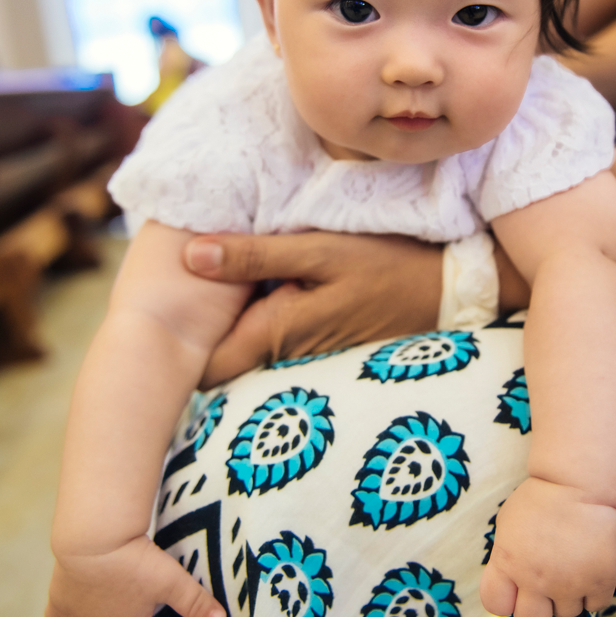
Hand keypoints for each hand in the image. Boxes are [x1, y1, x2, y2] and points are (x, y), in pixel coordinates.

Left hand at [183, 231, 443, 386]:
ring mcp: (304, 351)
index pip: (206, 367)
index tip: (164, 309)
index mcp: (276, 333)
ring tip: (215, 268)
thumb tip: (190, 257)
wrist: (450, 289)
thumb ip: (255, 256)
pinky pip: (275, 331)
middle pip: (223, 353)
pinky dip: (261, 307)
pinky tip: (260, 274)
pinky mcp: (319, 339)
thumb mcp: (321, 250)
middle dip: (202, 324)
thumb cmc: (387, 266)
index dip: (180, 346)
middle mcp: (286, 354)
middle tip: (180, 278)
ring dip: (233, 312)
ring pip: (248, 341)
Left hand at [479, 477, 615, 616]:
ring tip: (572, 566)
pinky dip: (594, 593)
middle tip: (546, 589)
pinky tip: (590, 569)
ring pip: (567, 613)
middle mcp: (536, 580)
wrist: (580, 485)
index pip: (496, 605)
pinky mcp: (600, 582)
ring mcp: (569, 583)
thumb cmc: (541, 499)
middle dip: (538, 610)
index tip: (516, 589)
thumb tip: (510, 583)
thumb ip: (506, 558)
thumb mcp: (507, 525)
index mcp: (508, 564)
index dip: (506, 600)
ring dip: (569, 596)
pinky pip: (595, 606)